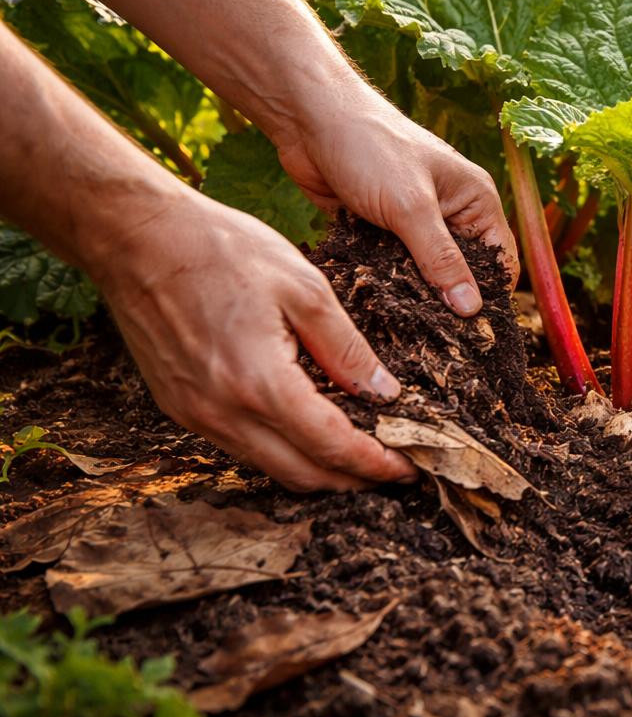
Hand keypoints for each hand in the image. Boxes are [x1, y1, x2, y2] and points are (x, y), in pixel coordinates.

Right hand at [95, 189, 417, 492]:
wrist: (134, 236)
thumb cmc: (221, 249)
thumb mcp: (304, 289)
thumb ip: (346, 348)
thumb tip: (385, 394)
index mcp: (260, 383)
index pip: (333, 447)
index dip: (377, 465)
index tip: (411, 470)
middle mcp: (222, 412)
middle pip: (302, 474)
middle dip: (353, 479)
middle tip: (394, 469)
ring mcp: (195, 414)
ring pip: (270, 467)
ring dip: (317, 468)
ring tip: (359, 454)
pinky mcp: (179, 407)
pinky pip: (240, 447)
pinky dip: (281, 450)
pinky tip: (307, 430)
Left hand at [271, 89, 517, 316]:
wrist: (309, 119)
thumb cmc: (370, 147)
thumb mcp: (411, 206)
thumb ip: (441, 259)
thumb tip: (473, 310)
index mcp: (475, 201)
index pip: (500, 261)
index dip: (492, 297)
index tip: (476, 337)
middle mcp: (451, 214)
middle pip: (463, 273)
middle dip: (450, 303)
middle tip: (436, 342)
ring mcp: (414, 223)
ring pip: (425, 275)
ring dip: (413, 296)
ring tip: (406, 331)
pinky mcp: (380, 231)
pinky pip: (392, 268)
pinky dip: (386, 285)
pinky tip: (377, 308)